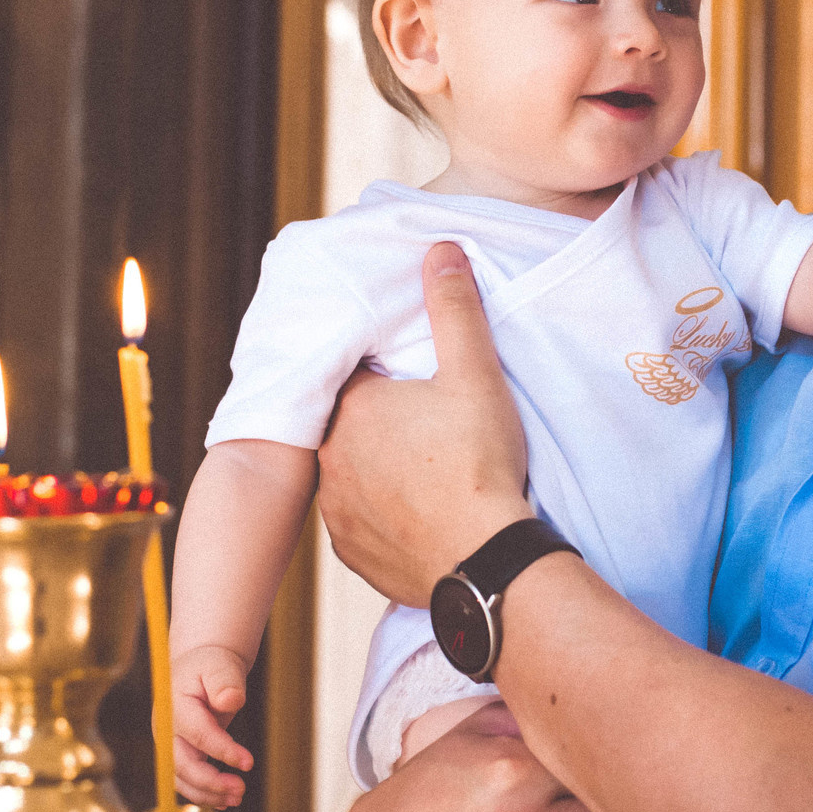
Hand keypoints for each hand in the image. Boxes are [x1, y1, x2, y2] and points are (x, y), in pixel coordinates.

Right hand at [171, 644, 254, 807]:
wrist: (200, 667)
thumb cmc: (212, 666)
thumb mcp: (221, 667)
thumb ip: (225, 682)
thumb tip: (231, 700)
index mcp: (174, 705)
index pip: (197, 734)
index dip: (222, 751)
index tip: (249, 763)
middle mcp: (166, 729)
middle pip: (181, 764)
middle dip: (210, 782)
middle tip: (241, 790)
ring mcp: (169, 744)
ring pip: (181, 779)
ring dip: (207, 794)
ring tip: (237, 797)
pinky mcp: (178, 753)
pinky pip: (186, 780)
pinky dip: (203, 793)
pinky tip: (225, 800)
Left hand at [320, 242, 531, 602]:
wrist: (484, 561)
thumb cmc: (479, 463)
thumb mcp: (475, 375)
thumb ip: (454, 310)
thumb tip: (440, 250)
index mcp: (351, 407)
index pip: (354, 375)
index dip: (384, 375)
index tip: (412, 382)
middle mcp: (328, 458)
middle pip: (349, 424)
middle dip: (379, 421)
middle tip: (426, 426)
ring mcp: (335, 510)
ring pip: (350, 473)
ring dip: (376, 469)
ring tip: (425, 471)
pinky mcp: (352, 552)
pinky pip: (360, 521)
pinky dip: (381, 514)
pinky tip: (416, 512)